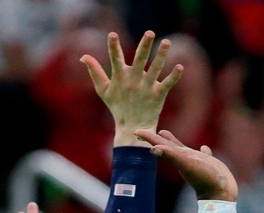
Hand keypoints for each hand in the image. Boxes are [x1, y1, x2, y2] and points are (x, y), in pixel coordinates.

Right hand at [81, 31, 182, 146]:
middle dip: (144, 46)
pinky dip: (174, 76)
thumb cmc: (117, 107)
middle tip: (150, 32)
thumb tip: (83, 56)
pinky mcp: (158, 95)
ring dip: (161, 55)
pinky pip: (167, 84)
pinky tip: (180, 67)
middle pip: (139, 60)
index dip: (113, 47)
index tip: (112, 34)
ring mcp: (146, 88)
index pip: (115, 59)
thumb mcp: (103, 90)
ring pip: (155, 69)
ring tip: (166, 42)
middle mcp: (134, 81)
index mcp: (120, 77)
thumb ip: (95, 72)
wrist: (132, 128)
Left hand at [135, 129, 236, 200]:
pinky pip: (204, 155)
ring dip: (173, 141)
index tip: (137, 131)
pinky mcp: (209, 164)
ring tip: (164, 133)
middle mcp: (185, 159)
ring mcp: (197, 162)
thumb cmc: (205, 179)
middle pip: (167, 145)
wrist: (221, 194)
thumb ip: (172, 155)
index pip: (160, 145)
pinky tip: (204, 148)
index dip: (149, 137)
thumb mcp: (187, 165)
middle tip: (143, 132)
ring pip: (182, 149)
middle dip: (156, 138)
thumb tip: (153, 148)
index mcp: (178, 158)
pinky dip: (204, 151)